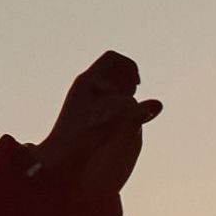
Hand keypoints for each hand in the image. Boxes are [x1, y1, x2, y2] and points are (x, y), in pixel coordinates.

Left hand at [29, 50, 159, 196]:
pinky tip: (118, 118)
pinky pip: (102, 98)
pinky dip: (114, 102)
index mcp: (89, 80)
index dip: (129, 67)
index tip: (137, 84)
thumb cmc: (84, 139)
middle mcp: (84, 86)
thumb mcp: (112, 124)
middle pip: (110, 70)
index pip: (112, 59)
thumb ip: (138, 113)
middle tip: (134, 90)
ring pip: (107, 85)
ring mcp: (82, 98)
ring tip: (128, 103)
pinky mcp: (83, 111)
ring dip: (121, 90)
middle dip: (126, 78)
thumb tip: (157, 105)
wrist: (58, 156)